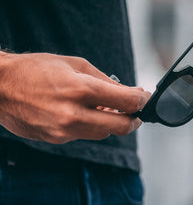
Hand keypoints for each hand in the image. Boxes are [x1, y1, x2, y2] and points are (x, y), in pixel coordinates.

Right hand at [0, 53, 150, 143]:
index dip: (142, 100)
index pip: (126, 102)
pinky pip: (83, 135)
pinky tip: (85, 113)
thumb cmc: (36, 69)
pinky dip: (91, 126)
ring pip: (103, 134)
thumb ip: (104, 81)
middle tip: (136, 111)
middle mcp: (74, 114)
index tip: (145, 98)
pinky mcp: (55, 140)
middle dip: (133, 119)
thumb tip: (126, 92)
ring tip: (108, 109)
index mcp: (81, 89)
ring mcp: (64, 131)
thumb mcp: (74, 64)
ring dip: (112, 123)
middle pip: (121, 127)